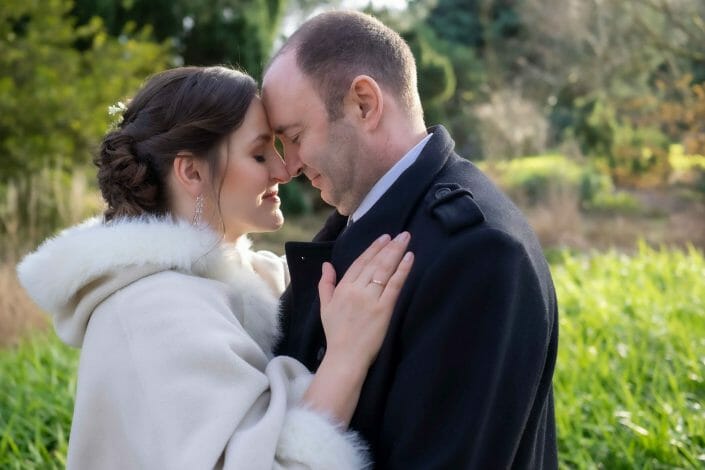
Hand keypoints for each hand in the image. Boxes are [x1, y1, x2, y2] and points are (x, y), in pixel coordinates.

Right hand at [318, 232, 413, 367]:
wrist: (345, 356)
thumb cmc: (336, 333)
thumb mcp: (325, 306)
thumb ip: (325, 284)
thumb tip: (326, 265)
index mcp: (343, 288)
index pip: (360, 263)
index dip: (373, 249)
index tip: (383, 238)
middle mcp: (356, 290)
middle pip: (375, 263)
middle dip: (388, 246)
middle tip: (400, 234)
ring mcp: (371, 299)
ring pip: (385, 270)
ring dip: (396, 252)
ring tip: (405, 239)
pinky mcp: (384, 309)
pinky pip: (395, 285)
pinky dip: (402, 270)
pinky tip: (409, 258)